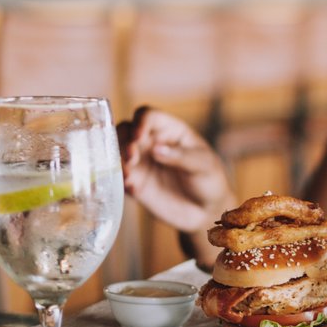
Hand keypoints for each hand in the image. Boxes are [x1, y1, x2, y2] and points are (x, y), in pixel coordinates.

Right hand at [116, 106, 234, 232]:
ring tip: (129, 175)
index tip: (138, 136)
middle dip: (122, 140)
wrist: (206, 211)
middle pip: (125, 130)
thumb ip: (181, 156)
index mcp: (169, 130)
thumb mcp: (203, 165)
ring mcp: (141, 162)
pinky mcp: (135, 183)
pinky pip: (119, 178)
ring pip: (117, 153)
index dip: (140, 122)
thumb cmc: (209, 179)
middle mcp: (150, 142)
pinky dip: (120, 181)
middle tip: (131, 157)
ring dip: (117, 161)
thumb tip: (157, 149)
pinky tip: (132, 188)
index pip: (148, 116)